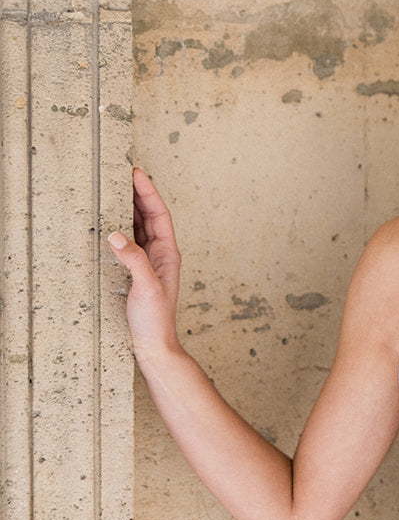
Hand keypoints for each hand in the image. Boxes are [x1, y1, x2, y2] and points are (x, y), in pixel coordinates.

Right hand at [107, 167, 182, 357]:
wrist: (154, 346)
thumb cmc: (155, 320)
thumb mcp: (145, 288)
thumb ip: (133, 260)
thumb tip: (116, 235)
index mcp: (168, 253)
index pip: (159, 214)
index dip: (148, 192)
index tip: (136, 173)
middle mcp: (160, 255)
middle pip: (150, 216)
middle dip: (138, 194)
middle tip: (123, 174)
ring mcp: (149, 263)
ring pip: (140, 227)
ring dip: (130, 208)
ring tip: (116, 190)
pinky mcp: (136, 272)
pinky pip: (130, 242)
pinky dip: (121, 228)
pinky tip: (109, 223)